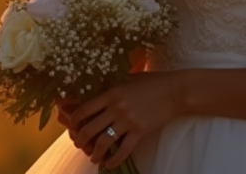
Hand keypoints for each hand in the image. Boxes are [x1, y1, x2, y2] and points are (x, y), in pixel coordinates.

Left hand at [65, 72, 184, 168]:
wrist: (174, 91)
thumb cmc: (150, 82)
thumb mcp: (126, 79)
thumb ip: (110, 87)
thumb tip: (94, 91)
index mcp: (110, 93)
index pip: (84, 109)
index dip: (74, 120)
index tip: (71, 126)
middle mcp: (116, 108)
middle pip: (90, 128)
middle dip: (80, 139)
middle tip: (77, 144)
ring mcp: (127, 121)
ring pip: (104, 142)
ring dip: (94, 152)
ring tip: (92, 157)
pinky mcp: (140, 131)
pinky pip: (123, 150)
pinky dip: (114, 160)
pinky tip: (109, 164)